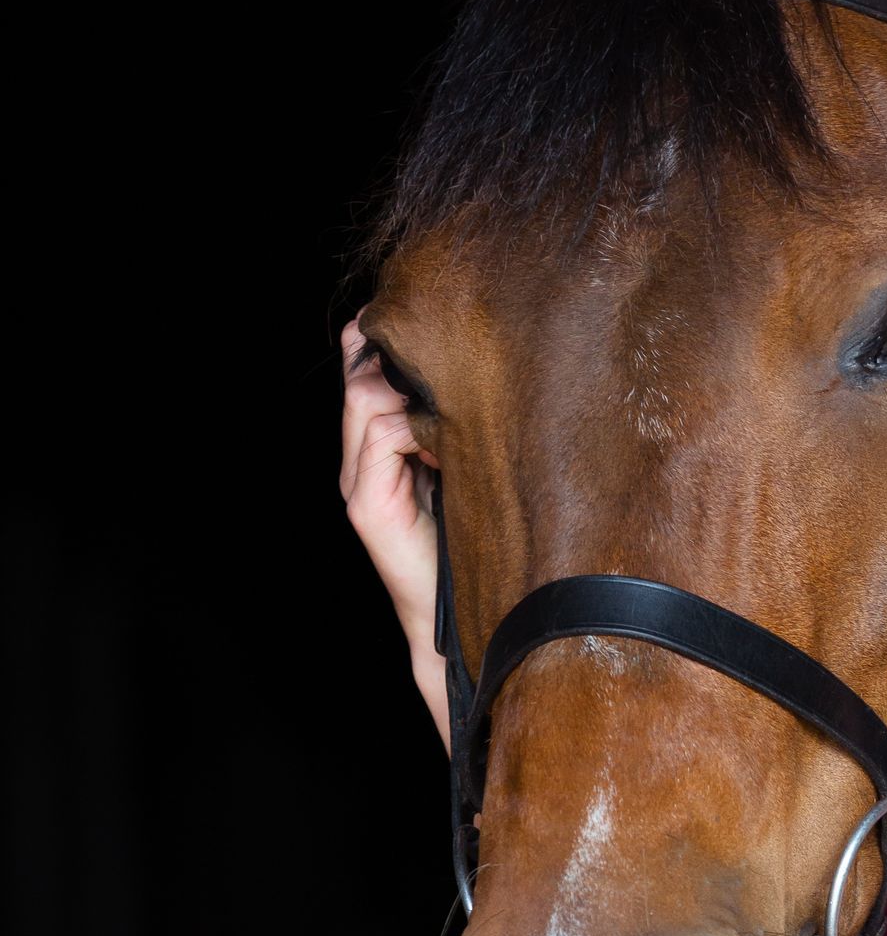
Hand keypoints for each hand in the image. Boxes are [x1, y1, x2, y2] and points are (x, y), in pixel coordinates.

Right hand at [339, 315, 450, 749]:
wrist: (454, 618)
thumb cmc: (470, 545)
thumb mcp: (466, 472)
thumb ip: (455, 431)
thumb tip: (480, 378)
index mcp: (379, 448)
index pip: (366, 372)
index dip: (385, 340)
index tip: (427, 317)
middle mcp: (359, 459)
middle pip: (361, 375)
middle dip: (394, 352)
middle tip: (443, 343)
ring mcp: (356, 481)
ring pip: (368, 398)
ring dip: (413, 392)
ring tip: (454, 409)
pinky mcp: (366, 504)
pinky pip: (383, 436)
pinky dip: (417, 427)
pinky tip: (448, 444)